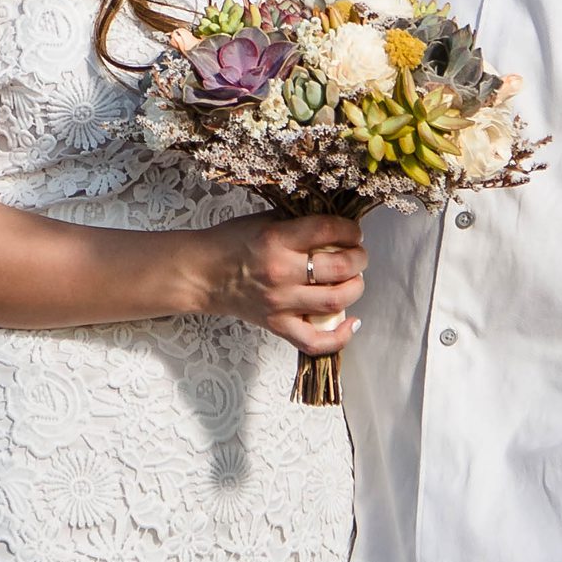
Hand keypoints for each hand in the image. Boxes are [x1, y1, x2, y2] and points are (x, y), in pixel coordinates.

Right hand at [205, 212, 365, 356]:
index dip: (350, 230)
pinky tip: (352, 322)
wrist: (202, 274)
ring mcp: (280, 303)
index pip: (328, 230)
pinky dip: (340, 336)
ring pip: (335, 301)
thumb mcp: (265, 219)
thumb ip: (299, 221)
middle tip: (358, 255)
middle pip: (338, 268)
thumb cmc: (232, 242)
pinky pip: (315, 341)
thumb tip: (337, 224)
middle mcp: (280, 273)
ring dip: (355, 288)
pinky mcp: (277, 325)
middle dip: (359, 259)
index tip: (354, 231)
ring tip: (354, 279)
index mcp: (276, 239)